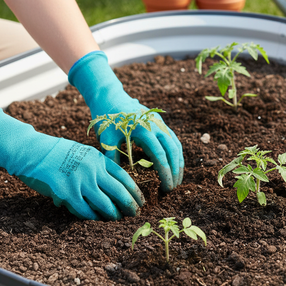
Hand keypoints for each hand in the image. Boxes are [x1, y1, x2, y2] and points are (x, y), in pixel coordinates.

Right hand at [0, 108, 143, 219]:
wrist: (32, 150)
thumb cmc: (58, 152)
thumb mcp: (83, 153)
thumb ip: (97, 167)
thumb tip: (110, 186)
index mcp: (99, 159)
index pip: (124, 177)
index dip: (134, 191)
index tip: (141, 200)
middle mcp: (93, 170)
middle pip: (119, 192)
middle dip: (129, 205)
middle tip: (135, 214)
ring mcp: (81, 181)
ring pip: (105, 203)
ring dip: (113, 214)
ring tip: (117, 219)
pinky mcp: (67, 193)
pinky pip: (85, 210)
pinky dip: (92, 217)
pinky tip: (96, 220)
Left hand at [68, 51, 183, 191]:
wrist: (110, 97)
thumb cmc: (107, 121)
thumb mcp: (107, 140)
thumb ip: (114, 159)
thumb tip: (122, 181)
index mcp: (143, 130)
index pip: (160, 155)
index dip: (165, 173)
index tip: (166, 188)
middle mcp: (156, 126)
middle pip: (173, 151)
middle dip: (175, 171)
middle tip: (173, 188)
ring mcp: (160, 123)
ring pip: (176, 145)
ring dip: (178, 163)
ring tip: (177, 180)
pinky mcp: (161, 123)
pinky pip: (173, 140)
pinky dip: (176, 154)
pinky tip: (174, 166)